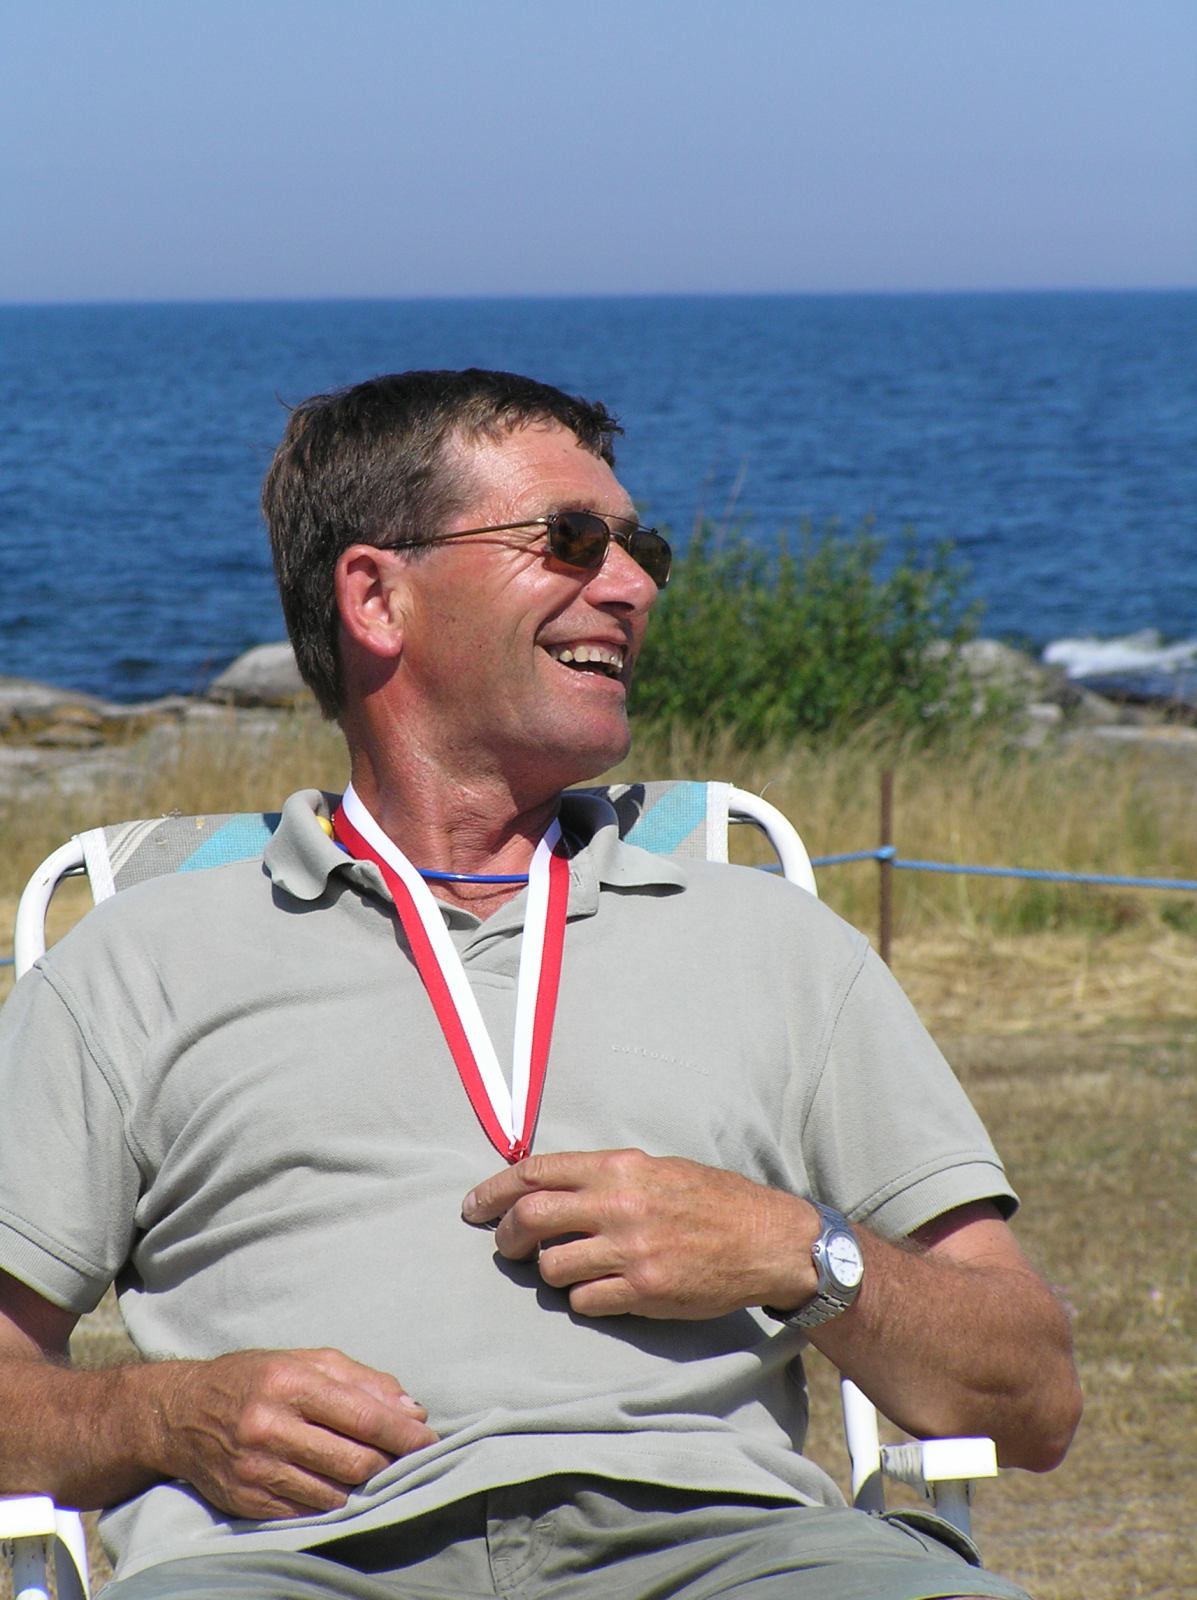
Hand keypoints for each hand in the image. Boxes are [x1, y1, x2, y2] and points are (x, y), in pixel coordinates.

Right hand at [155, 1347, 437, 1519]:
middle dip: (387, 1462)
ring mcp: (258, 1468)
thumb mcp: (306, 1361)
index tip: (429, 1441)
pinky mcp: (248, 1501)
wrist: (182, 1414)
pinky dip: (330, 1501)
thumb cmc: (256, 1379)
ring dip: (361, 1485)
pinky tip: (334, 1485)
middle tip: (401, 1457)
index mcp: (291, 1383)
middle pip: (354, 1461)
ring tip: (367, 1469)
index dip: (403, 1434)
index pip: (363, 1416)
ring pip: (334, 1493)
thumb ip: (363, 1381)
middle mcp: (272, 1426)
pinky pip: (307, 1511)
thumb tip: (411, 1409)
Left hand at [462, 1148, 816, 1319]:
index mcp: (619, 1168)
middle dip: (506, 1236)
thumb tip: (549, 1187)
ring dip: (549, 1271)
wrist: (765, 1239)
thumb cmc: (710, 1200)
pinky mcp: (643, 1291)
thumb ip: (604, 1177)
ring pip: (552, 1267)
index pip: (536, 1172)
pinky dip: (581, 1298)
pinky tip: (598, 1289)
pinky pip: (583, 1301)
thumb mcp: (656, 1169)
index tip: (474, 1206)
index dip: (495, 1190)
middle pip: (530, 1218)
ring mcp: (630, 1250)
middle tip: (506, 1246)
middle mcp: (619, 1205)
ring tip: (568, 1268)